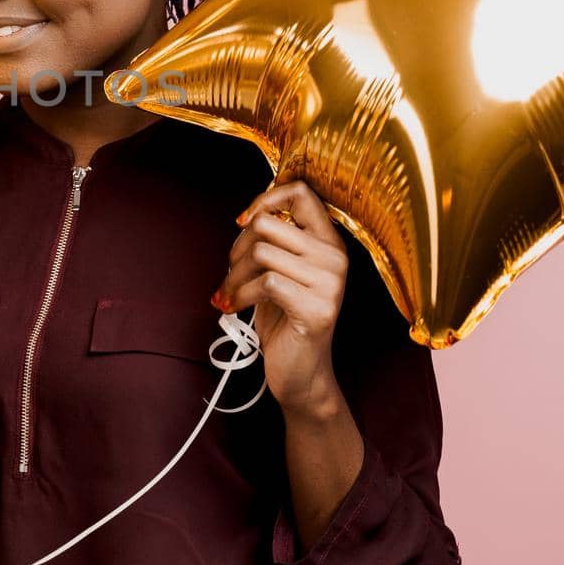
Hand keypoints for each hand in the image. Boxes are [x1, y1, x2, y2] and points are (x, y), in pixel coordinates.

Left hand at [212, 180, 349, 418]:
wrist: (300, 372)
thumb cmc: (284, 318)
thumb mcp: (282, 271)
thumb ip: (275, 241)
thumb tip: (248, 214)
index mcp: (329, 241)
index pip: (301, 192)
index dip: (264, 199)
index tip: (243, 222)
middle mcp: (335, 257)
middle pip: (267, 223)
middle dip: (236, 248)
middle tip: (230, 273)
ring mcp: (330, 284)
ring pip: (261, 253)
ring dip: (232, 276)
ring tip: (228, 293)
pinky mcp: (316, 309)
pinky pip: (265, 283)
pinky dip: (238, 295)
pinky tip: (231, 307)